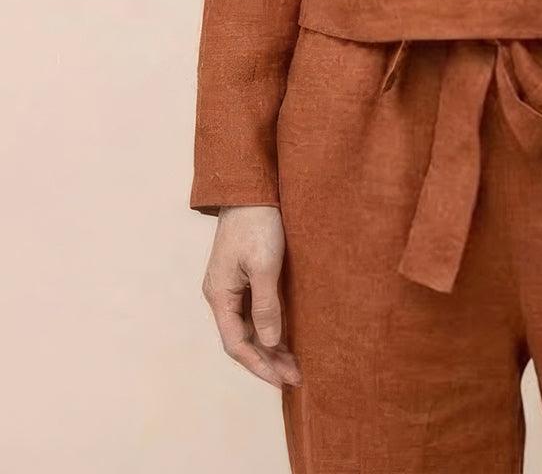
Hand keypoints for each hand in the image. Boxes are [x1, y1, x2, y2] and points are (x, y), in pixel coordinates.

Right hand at [200, 205, 301, 388]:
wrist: (251, 188)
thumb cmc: (258, 223)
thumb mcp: (265, 265)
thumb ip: (266, 305)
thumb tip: (270, 343)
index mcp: (219, 295)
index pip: (236, 344)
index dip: (259, 365)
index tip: (282, 380)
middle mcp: (221, 295)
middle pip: (242, 339)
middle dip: (267, 361)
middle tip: (295, 377)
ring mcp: (231, 286)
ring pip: (249, 327)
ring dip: (270, 347)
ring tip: (294, 364)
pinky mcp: (243, 276)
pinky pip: (254, 312)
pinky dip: (270, 328)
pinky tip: (286, 336)